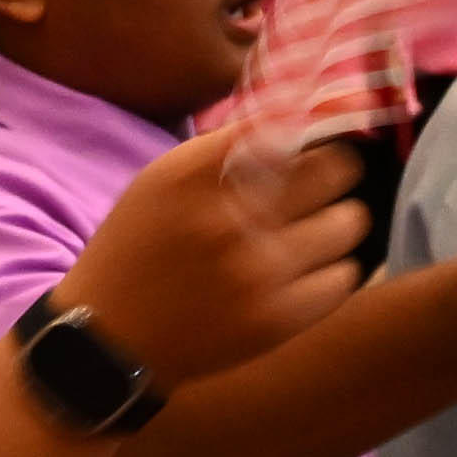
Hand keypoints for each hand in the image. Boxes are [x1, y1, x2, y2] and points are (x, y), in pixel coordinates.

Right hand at [57, 129, 362, 386]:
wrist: (108, 342)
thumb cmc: (138, 251)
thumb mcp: (160, 182)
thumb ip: (222, 147)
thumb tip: (297, 114)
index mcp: (194, 176)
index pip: (290, 125)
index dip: (314, 130)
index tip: (318, 140)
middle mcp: (228, 218)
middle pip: (334, 170)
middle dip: (334, 174)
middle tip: (323, 187)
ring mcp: (257, 272)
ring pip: (348, 224)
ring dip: (337, 224)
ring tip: (315, 234)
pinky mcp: (278, 319)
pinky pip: (344, 278)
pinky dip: (331, 272)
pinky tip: (305, 274)